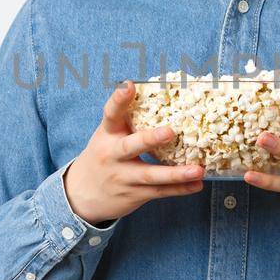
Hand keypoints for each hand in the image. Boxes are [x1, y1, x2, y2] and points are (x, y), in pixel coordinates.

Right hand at [63, 80, 205, 224]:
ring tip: (197, 170)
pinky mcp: (133, 194)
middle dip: (150, 139)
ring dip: (175, 174)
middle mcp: (112, 155)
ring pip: (150, 175)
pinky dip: (179, 189)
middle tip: (170, 131)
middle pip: (130, 147)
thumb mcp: (109, 135)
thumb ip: (129, 119)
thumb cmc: (105, 155)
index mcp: (107, 134)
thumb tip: (162, 93)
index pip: (111, 114)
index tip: (129, 86)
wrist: (83, 193)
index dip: (119, 100)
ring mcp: (123, 177)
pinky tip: (196, 184)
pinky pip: (158, 192)